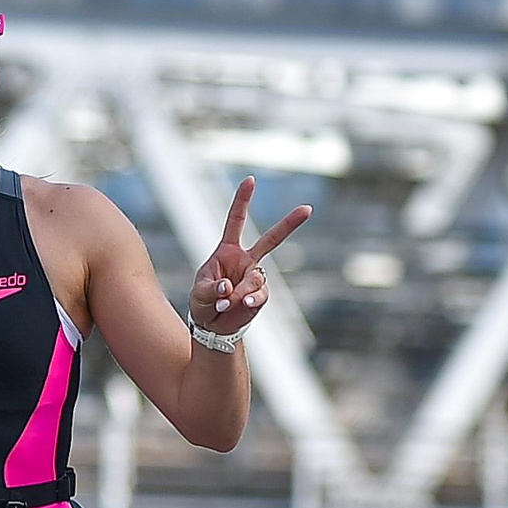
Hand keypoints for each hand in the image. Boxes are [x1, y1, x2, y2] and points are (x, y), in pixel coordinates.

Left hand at [189, 177, 310, 337]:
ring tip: (223, 304)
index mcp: (227, 251)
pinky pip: (259, 295)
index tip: (251, 180)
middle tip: (307, 209)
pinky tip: (242, 304)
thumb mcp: (199, 293)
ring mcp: (255, 278)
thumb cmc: (203, 304)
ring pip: (256, 278)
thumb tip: (229, 288)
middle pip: (271, 240)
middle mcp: (245, 261)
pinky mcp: (260, 296)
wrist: (213, 328)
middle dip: (290, 224)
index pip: (236, 221)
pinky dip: (250, 299)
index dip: (243, 201)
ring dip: (239, 291)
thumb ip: (211, 289)